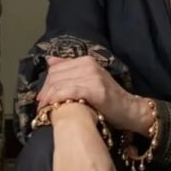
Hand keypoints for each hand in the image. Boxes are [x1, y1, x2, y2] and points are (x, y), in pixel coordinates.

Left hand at [39, 56, 153, 134]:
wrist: (130, 110)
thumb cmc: (108, 99)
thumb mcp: (88, 80)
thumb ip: (70, 69)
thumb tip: (50, 60)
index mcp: (85, 60)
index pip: (56, 68)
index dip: (45, 84)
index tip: (41, 98)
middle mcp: (88, 64)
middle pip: (56, 76)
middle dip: (45, 92)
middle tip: (41, 107)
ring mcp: (92, 76)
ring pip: (60, 84)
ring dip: (49, 98)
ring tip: (44, 110)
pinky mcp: (96, 89)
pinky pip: (70, 91)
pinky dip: (58, 99)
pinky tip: (53, 107)